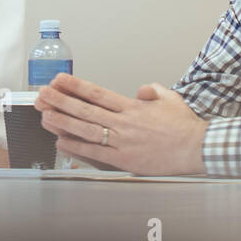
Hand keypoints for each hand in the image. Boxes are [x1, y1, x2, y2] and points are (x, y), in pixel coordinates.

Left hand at [35, 73, 206, 175]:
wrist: (197, 147)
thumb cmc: (185, 126)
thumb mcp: (170, 98)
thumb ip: (152, 91)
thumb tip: (141, 90)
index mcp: (132, 106)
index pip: (97, 93)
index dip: (76, 85)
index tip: (59, 79)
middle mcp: (124, 122)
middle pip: (86, 109)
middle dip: (61, 101)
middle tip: (43, 95)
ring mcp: (122, 141)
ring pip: (86, 129)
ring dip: (63, 122)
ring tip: (45, 115)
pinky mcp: (124, 160)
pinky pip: (95, 153)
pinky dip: (76, 147)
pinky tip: (61, 142)